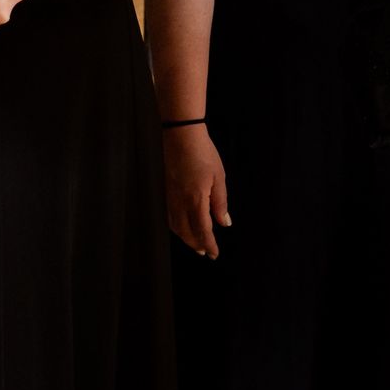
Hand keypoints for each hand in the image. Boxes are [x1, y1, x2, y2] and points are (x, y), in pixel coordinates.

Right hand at [164, 125, 229, 257]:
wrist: (180, 136)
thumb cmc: (203, 154)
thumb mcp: (218, 178)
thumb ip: (220, 203)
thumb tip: (224, 222)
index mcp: (196, 200)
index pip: (203, 231)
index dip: (209, 244)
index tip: (214, 254)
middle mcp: (180, 203)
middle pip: (186, 233)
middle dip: (196, 244)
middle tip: (205, 252)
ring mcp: (170, 197)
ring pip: (175, 226)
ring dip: (185, 238)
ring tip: (195, 242)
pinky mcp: (165, 191)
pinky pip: (169, 216)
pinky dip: (176, 226)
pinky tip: (181, 225)